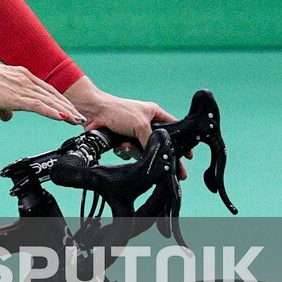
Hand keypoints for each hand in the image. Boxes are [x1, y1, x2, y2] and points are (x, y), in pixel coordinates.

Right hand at [0, 43, 83, 124]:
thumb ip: (4, 106)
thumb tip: (8, 117)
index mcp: (22, 76)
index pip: (46, 90)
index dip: (60, 101)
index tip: (69, 110)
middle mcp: (26, 80)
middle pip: (52, 95)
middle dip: (68, 107)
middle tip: (80, 117)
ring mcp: (22, 87)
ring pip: (49, 101)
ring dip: (65, 111)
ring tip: (76, 120)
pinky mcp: (15, 96)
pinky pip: (38, 105)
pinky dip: (52, 112)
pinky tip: (61, 118)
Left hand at [65, 78, 191, 176]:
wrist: (93, 113)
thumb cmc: (117, 110)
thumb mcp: (140, 124)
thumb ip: (151, 140)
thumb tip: (156, 154)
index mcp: (154, 114)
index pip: (173, 129)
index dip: (181, 142)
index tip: (188, 155)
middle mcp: (146, 124)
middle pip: (158, 144)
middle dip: (157, 154)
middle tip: (173, 171)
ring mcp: (134, 133)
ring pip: (143, 151)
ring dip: (134, 151)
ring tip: (126, 144)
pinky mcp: (123, 141)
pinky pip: (130, 153)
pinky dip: (124, 151)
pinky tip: (119, 145)